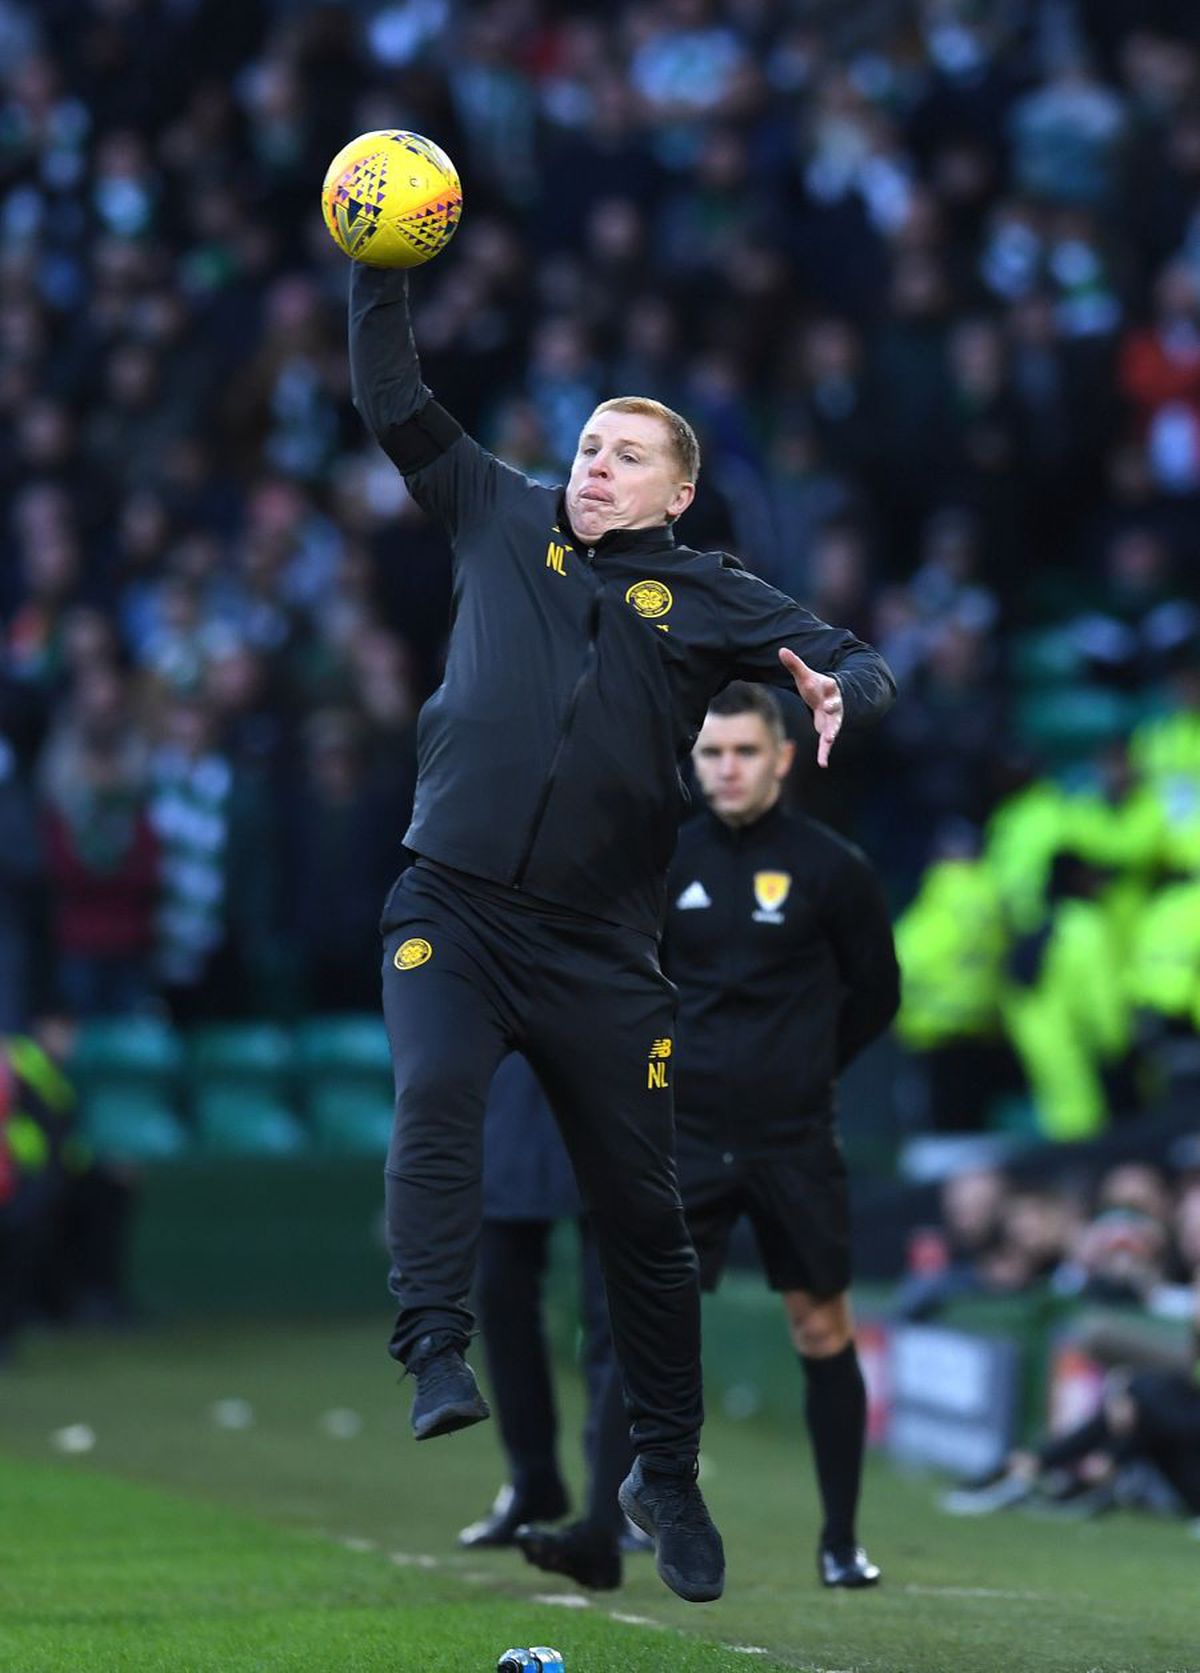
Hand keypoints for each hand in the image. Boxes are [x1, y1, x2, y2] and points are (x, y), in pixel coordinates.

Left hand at [779, 648, 842, 767]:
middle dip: (834, 708)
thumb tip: (781, 650)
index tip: (828, 686)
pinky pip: (827, 743)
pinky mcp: (829, 730)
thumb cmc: (816, 686)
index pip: (830, 686)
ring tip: (828, 741)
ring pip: (834, 727)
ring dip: (831, 733)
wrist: (828, 698)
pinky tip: (823, 764)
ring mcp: (833, 719)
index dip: (829, 687)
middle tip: (832, 709)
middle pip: (836, 706)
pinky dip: (825, 753)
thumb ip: (795, 664)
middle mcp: (834, 704)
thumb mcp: (805, 676)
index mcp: (829, 688)